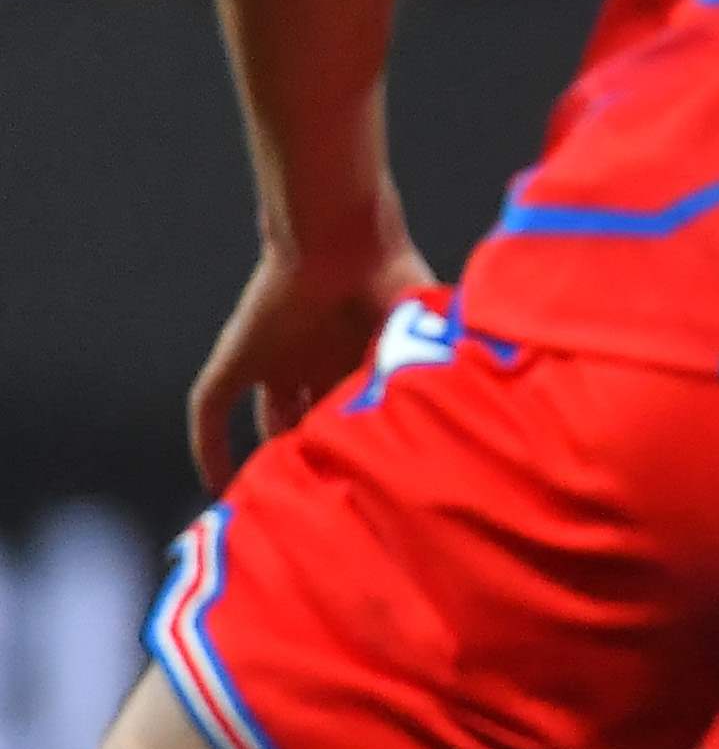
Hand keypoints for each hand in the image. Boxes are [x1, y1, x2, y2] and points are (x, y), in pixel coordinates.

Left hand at [187, 235, 434, 485]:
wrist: (344, 242)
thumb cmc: (395, 281)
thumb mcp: (433, 340)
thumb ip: (445, 379)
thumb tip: (478, 430)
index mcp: (358, 356)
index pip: (356, 413)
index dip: (364, 447)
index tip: (379, 489)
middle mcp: (314, 363)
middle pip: (314, 422)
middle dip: (324, 459)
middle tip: (338, 505)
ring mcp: (271, 362)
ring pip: (266, 422)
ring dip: (274, 461)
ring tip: (287, 507)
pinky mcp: (236, 360)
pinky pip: (212, 411)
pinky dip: (210, 448)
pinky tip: (216, 485)